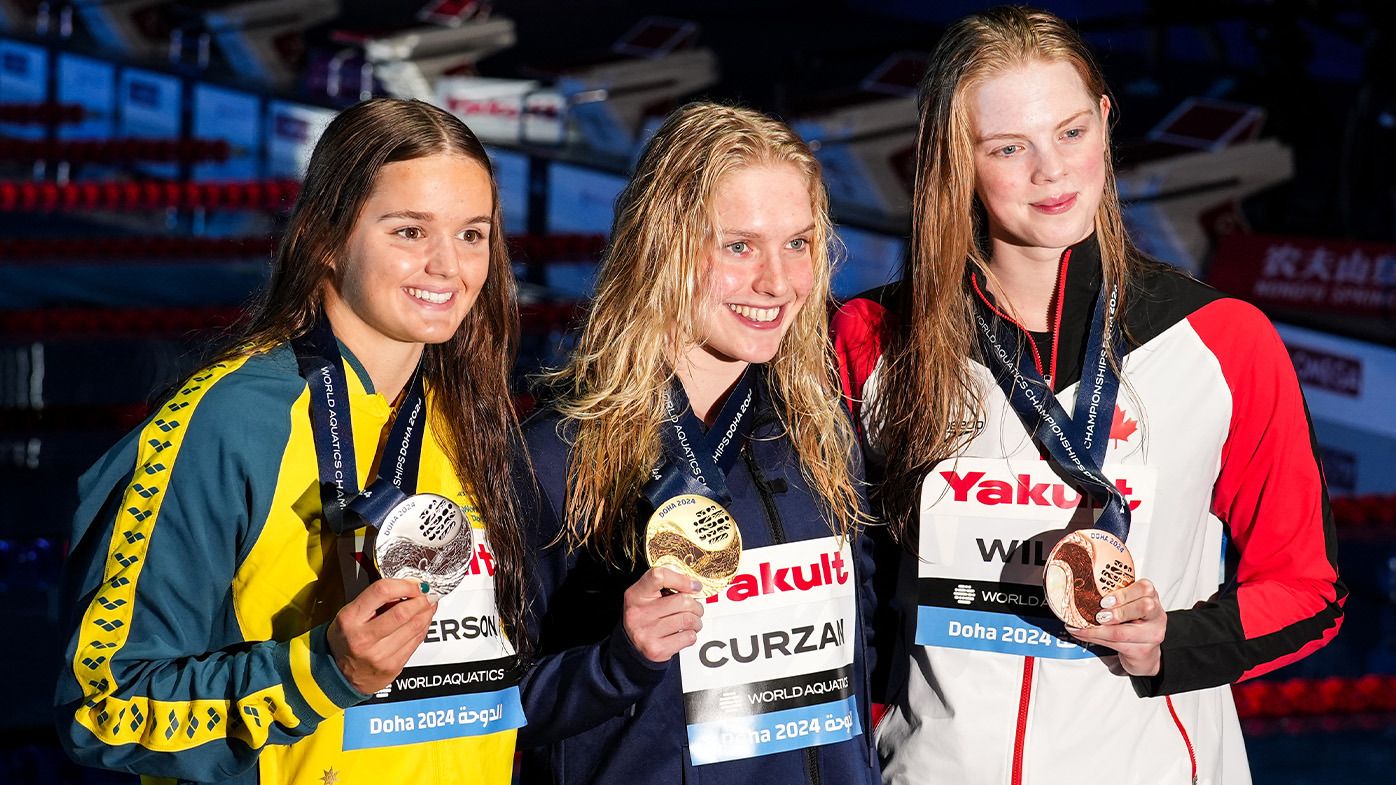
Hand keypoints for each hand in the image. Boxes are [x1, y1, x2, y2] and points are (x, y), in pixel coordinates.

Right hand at [327, 578, 437, 693]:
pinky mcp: (392, 666)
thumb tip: (408, 588)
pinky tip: (424, 620)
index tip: (416, 583)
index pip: (382, 591)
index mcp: (350, 619)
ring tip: (429, 604)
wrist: (340, 676)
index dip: (405, 585)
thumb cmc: (346, 641)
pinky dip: (424, 627)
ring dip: (427, 612)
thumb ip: (376, 600)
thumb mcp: (351, 614)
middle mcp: (363, 638)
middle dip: (422, 600)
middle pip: (402, 612)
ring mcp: (379, 655)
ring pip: (414, 627)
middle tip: (429, 593)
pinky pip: (416, 642)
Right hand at [622, 567, 705, 662]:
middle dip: (695, 605)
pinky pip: (688, 637)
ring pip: (688, 620)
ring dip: (696, 621)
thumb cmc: (645, 615)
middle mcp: (639, 613)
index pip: (659, 577)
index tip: (694, 586)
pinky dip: (691, 634)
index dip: (682, 579)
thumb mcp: (647, 595)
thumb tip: (694, 586)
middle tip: (695, 608)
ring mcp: (647, 633)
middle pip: (682, 601)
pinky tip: (683, 633)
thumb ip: (667, 585)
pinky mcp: (657, 650)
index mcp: (636, 594)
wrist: (632, 644)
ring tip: (692, 621)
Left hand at [1066, 578, 1165, 676]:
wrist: (1143, 652)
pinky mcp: (1142, 651)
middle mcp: (1156, 615)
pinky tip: (1083, 634)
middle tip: (1099, 615)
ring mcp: (1152, 635)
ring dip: (1096, 629)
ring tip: (1080, 626)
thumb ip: (1115, 597)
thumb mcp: (1128, 605)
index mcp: (1152, 597)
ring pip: (1123, 631)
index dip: (1123, 594)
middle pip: (1143, 607)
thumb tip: (1086, 592)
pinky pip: (1115, 644)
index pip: (1144, 588)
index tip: (1104, 599)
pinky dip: (1094, 638)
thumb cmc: (1134, 623)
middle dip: (1117, 611)